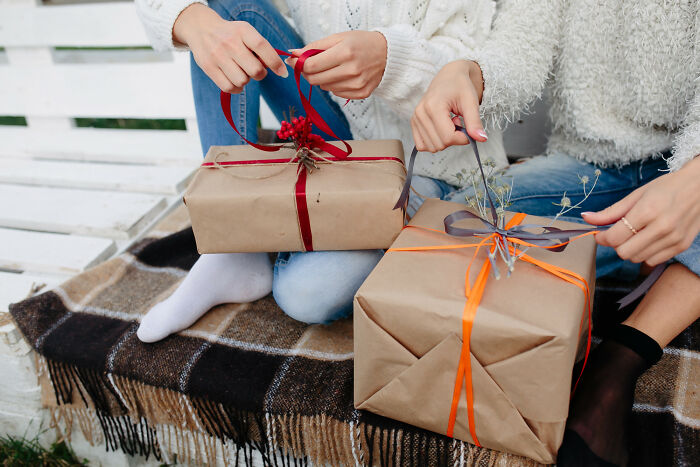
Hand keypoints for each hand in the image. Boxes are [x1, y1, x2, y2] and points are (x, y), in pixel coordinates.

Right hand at [173, 3, 287, 93]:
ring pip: (242, 81)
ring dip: (246, 80)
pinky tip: (235, 80)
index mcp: (243, 31)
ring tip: (241, 72)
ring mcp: (217, 56)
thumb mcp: (246, 32)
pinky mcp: (209, 68)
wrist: (202, 30)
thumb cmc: (230, 34)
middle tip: (255, 69)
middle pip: (255, 70)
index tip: (282, 73)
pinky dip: (236, 88)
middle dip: (260, 74)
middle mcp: (229, 43)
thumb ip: (261, 48)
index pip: (262, 47)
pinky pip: (229, 87)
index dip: (275, 63)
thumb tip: (276, 68)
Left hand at [286, 31, 386, 98]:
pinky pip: (336, 93)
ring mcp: (357, 84)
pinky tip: (342, 76)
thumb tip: (293, 54)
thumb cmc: (361, 43)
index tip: (295, 61)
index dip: (299, 64)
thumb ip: (314, 46)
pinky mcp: (361, 93)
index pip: (312, 65)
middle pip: (315, 79)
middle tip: (310, 65)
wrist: (388, 54)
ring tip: (332, 68)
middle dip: (308, 73)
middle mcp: (351, 70)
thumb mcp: (338, 38)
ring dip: (322, 78)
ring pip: (324, 88)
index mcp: (345, 52)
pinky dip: (334, 85)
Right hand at [411, 60, 487, 152]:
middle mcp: (420, 113)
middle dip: (453, 138)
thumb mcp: (471, 102)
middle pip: (440, 144)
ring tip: (449, 123)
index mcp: (433, 107)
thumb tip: (481, 138)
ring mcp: (415, 119)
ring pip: (431, 147)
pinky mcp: (414, 123)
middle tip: (458, 122)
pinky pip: (422, 145)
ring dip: (444, 140)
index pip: (448, 138)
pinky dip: (434, 141)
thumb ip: (475, 122)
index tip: (468, 128)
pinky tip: (441, 128)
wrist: (450, 76)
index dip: (462, 138)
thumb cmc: (460, 86)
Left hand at [583, 156, 699, 266]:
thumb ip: (610, 211)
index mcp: (648, 211)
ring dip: (630, 250)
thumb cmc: (667, 188)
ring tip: (636, 234)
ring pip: (637, 259)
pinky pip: (653, 260)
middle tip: (618, 234)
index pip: (615, 238)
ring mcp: (674, 238)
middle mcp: (662, 227)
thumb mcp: (636, 195)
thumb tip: (586, 218)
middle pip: (624, 252)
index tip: (601, 234)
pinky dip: (645, 253)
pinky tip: (648, 240)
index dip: (603, 238)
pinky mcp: (682, 246)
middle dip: (616, 245)